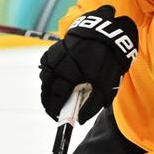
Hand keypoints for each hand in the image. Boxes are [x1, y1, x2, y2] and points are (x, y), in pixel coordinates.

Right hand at [38, 4, 136, 121]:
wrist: (105, 34)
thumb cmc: (107, 62)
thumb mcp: (107, 86)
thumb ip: (93, 105)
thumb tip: (80, 120)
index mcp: (74, 72)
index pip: (58, 96)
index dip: (55, 109)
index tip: (57, 118)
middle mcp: (61, 63)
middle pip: (47, 89)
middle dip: (49, 103)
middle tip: (55, 112)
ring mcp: (56, 55)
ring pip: (45, 78)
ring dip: (48, 90)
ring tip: (56, 98)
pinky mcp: (53, 50)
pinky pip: (46, 67)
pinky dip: (49, 76)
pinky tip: (56, 81)